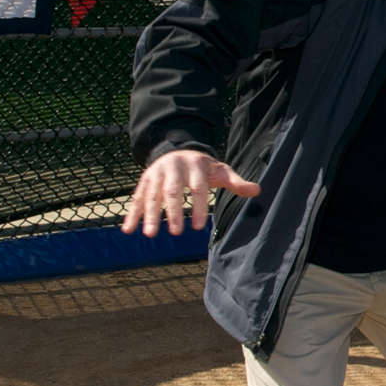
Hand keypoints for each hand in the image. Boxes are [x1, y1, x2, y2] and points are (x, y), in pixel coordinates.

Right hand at [121, 149, 259, 236]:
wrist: (178, 151)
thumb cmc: (203, 167)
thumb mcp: (221, 171)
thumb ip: (236, 182)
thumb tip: (257, 190)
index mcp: (194, 166)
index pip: (197, 188)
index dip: (198, 206)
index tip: (200, 227)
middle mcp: (172, 168)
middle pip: (171, 191)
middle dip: (173, 212)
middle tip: (176, 232)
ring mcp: (155, 174)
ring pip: (150, 195)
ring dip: (149, 215)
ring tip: (150, 234)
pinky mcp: (144, 181)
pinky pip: (136, 198)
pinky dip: (132, 214)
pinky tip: (128, 230)